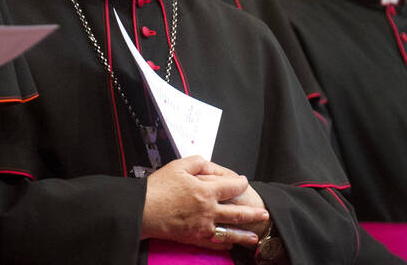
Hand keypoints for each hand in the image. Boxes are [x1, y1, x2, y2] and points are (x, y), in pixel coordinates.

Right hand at [141, 156, 269, 249]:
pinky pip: (213, 243)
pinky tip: (230, 244)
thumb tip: (212, 165)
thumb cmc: (158, 188)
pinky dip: (224, 244)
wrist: (141, 210)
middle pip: (238, 212)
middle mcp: (208, 210)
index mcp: (206, 190)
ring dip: (244, 234)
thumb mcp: (179, 165)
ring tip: (254, 236)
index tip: (243, 181)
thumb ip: (200, 162)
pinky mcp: (193, 238)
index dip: (241, 182)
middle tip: (264, 214)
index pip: (233, 186)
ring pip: (229, 231)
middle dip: (253, 214)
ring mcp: (202, 226)